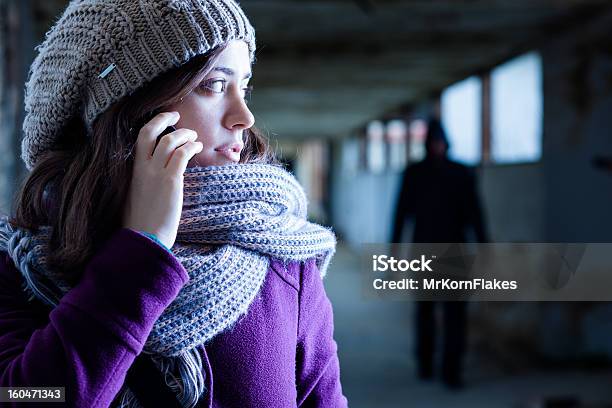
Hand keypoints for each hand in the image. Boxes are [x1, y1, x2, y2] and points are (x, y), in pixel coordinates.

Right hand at [122, 111, 202, 248]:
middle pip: (149, 132)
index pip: (139, 139)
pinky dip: (191, 146)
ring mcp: (154, 173)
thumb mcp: (137, 198)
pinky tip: (198, 148)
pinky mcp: (170, 180)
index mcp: (132, 172)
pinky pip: (182, 154)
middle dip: (163, 119)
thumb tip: (157, 178)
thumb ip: (144, 183)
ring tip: (194, 137)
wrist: (145, 239)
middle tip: (176, 115)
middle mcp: (141, 168)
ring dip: (184, 134)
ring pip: (169, 140)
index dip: (152, 125)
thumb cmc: (143, 224)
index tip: (163, 120)